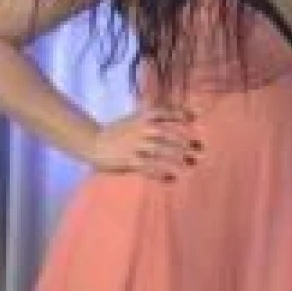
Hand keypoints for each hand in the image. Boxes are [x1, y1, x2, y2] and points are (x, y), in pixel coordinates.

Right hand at [85, 105, 203, 181]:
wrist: (93, 142)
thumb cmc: (118, 130)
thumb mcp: (133, 117)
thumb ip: (151, 114)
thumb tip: (177, 113)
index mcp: (141, 117)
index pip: (165, 112)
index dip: (180, 114)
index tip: (195, 118)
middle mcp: (140, 129)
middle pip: (166, 133)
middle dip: (183, 140)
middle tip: (198, 148)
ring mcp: (135, 145)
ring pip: (160, 151)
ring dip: (176, 157)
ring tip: (189, 164)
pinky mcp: (129, 161)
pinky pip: (148, 167)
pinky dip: (160, 173)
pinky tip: (171, 177)